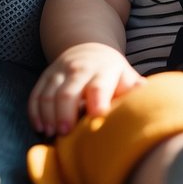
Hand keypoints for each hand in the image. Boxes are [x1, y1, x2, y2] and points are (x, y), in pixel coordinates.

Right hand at [28, 42, 144, 135]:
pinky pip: (35, 94)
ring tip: (51, 134)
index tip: (97, 117)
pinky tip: (40, 128)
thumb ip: (135, 89)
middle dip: (65, 113)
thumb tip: (147, 96)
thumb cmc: (112, 73)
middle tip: (66, 134)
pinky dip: (35, 112)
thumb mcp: (126, 77)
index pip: (99, 86)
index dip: (98, 100)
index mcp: (104, 71)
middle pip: (68, 92)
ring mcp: (60, 72)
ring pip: (48, 94)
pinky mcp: (45, 77)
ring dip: (47, 115)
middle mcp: (79, 69)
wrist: (89, 49)